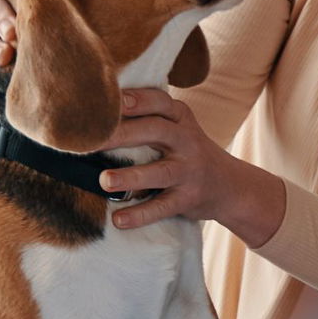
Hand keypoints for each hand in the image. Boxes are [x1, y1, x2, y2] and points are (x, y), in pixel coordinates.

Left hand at [96, 89, 286, 244]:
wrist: (229, 186)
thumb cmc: (186, 152)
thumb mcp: (176, 127)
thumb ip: (145, 116)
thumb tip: (88, 109)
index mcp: (180, 118)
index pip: (159, 101)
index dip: (135, 99)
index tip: (109, 98)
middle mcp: (187, 140)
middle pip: (156, 131)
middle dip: (122, 133)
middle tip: (89, 139)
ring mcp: (189, 171)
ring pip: (160, 172)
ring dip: (131, 176)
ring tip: (104, 181)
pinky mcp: (188, 199)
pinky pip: (163, 207)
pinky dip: (141, 215)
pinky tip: (118, 219)